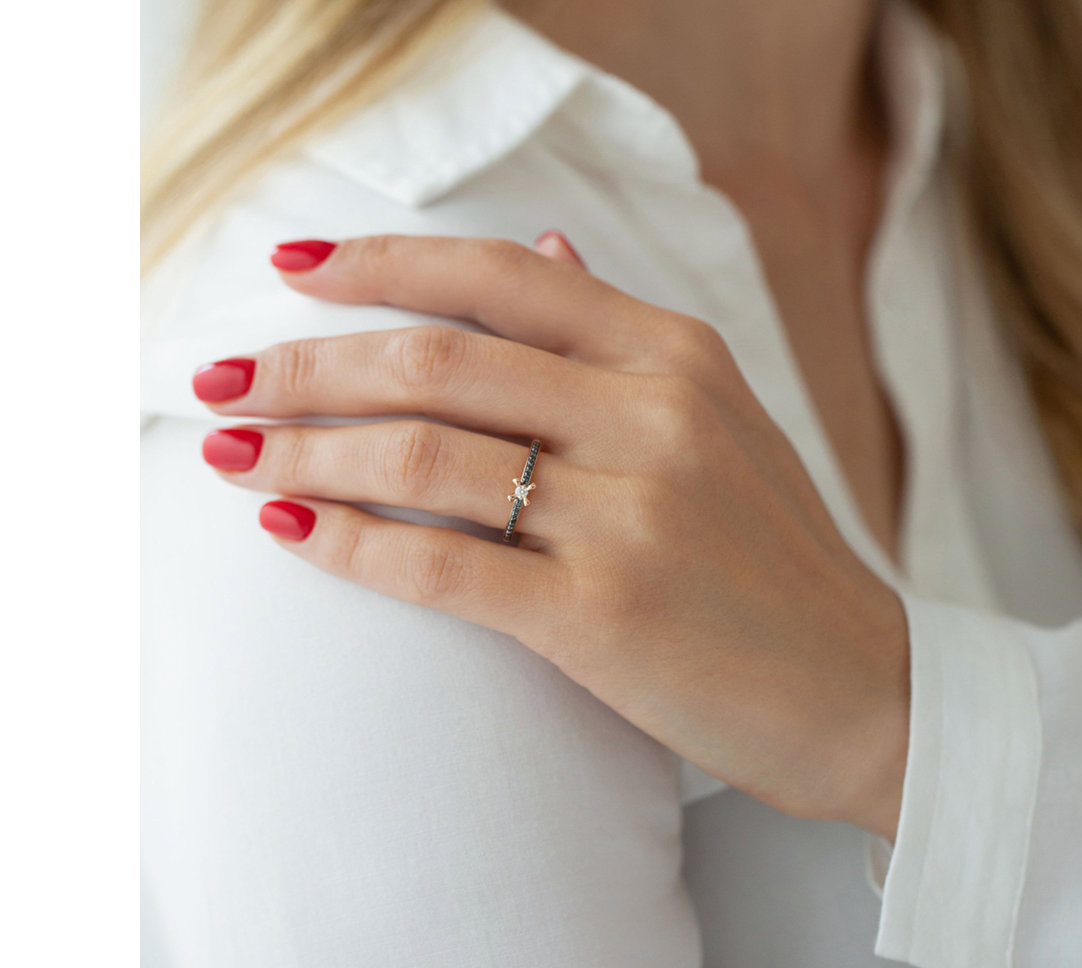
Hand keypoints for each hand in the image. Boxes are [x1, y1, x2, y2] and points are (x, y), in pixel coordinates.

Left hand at [192, 233, 910, 837]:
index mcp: (675, 354)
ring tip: (225, 452)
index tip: (289, 270)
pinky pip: (440, 564)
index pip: (496, 276)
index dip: (379, 264)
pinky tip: (285, 527)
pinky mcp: (602, 613)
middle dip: (305, 363)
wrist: (861, 692)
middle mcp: (652, 415)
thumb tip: (542, 252)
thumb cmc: (773, 557)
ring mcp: (630, 513)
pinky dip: (345, 541)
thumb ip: (623, 336)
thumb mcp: (722, 417)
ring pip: (421, 453)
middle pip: (435, 359)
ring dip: (302, 448)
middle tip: (219, 378)